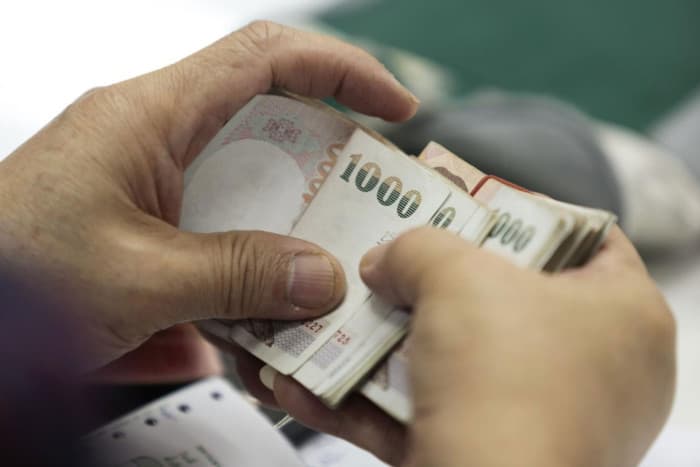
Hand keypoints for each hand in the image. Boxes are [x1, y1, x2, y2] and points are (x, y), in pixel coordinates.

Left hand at [0, 21, 418, 372]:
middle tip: (370, 202)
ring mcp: (148, 180)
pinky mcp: (144, 222)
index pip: (266, 57)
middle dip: (329, 158)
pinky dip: (249, 260)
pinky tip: (259, 306)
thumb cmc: (6, 275)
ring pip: (247, 182)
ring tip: (323, 265)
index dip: (343, 70)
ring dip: (291, 221)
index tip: (393, 106)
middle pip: (267, 120)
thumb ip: (237, 276)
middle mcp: (150, 136)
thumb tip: (319, 277)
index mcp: (147, 118)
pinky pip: (217, 225)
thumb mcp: (136, 280)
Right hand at [358, 226, 674, 465]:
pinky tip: (313, 385)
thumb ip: (416, 249)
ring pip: (458, 365)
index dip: (525, 212)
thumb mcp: (455, 277)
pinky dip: (373, 402)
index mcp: (624, 313)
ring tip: (345, 315)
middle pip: (509, 302)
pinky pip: (429, 416)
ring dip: (392, 345)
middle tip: (401, 259)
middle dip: (442, 283)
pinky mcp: (496, 459)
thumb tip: (384, 263)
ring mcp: (546, 421)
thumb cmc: (505, 380)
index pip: (585, 239)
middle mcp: (597, 371)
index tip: (470, 207)